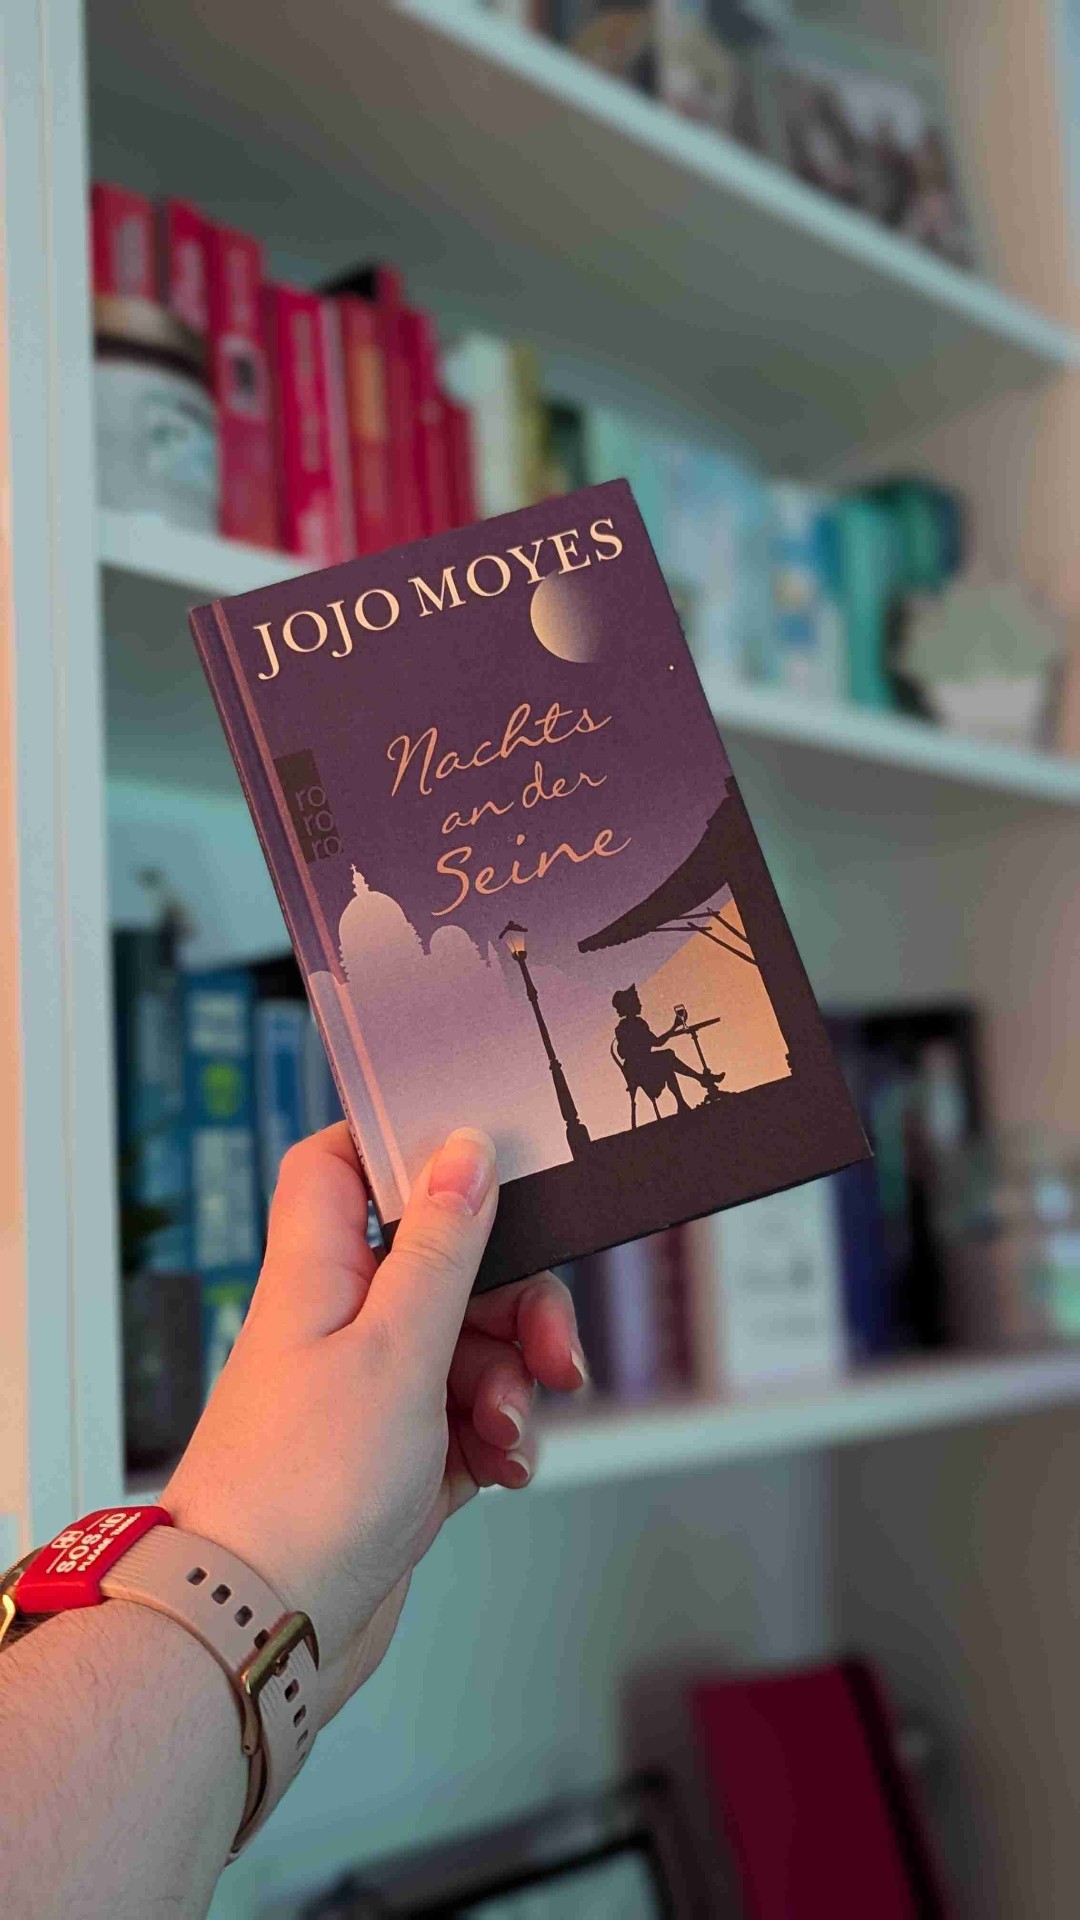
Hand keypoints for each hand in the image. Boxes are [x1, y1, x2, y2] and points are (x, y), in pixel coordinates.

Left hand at [164, 1124, 586, 1721]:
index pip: (339, 1167)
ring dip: (512, 1382)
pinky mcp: (398, 1457)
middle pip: (443, 1261)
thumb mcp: (395, 1349)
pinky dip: (499, 1437)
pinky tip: (503, 1470)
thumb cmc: (298, 1493)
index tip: (476, 1161)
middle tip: (547, 1347)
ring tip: (506, 1434)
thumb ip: (440, 1247)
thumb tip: (463, 1149)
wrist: (258, 1630)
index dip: (399, 1147)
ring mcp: (369, 1392)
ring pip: (470, 1344)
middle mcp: (341, 1323)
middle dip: (513, 1298)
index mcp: (319, 1273)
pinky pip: (469, 1417)